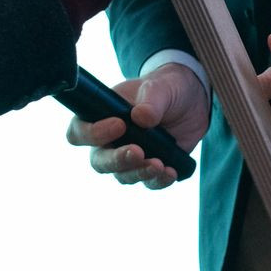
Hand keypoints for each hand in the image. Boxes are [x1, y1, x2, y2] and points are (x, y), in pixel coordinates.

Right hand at [65, 63, 208, 188]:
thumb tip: (141, 117)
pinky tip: (171, 172)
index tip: (119, 125)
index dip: (92, 134)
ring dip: (139, 172)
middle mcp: (110, 141)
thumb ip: (151, 100)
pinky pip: (149, 182)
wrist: (190, 100)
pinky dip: (159, 180)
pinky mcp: (151, 167)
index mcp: (102, 116)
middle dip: (116, 160)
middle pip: (99, 161)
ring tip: (159, 164)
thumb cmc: (165, 88)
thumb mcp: (160, 87)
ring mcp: (130, 156)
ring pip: (123, 175)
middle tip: (137, 152)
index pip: (80, 131)